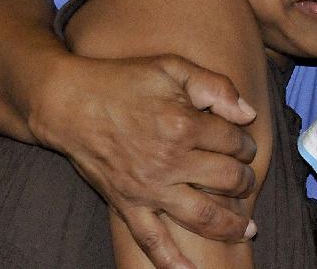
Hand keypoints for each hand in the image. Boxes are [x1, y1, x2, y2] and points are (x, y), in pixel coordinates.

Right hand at [32, 53, 258, 268]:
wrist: (68, 102)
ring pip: (202, 215)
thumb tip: (247, 113)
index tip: (245, 143)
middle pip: (226, 180)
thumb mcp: (173, 67)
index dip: (246, 143)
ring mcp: (148, 188)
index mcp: (184, 125)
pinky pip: (151, 240)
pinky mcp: (127, 204)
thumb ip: (215, 86)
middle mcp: (170, 161)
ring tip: (247, 229)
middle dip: (244, 181)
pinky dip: (172, 262)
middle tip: (246, 179)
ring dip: (230, 225)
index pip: (234, 142)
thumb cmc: (123, 80)